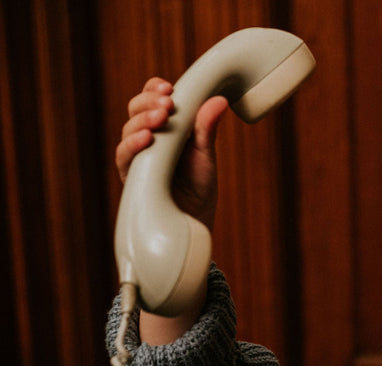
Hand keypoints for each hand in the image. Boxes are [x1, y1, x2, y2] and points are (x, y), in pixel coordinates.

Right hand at [115, 77, 228, 230]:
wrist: (194, 222)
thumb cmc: (198, 188)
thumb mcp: (205, 155)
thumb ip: (207, 129)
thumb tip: (219, 101)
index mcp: (163, 127)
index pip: (151, 99)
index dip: (154, 89)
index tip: (169, 88)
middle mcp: (146, 138)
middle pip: (136, 109)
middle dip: (149, 102)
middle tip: (168, 104)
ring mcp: (136, 157)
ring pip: (128, 128)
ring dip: (143, 120)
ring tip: (161, 118)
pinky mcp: (131, 176)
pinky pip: (124, 156)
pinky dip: (133, 144)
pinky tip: (146, 138)